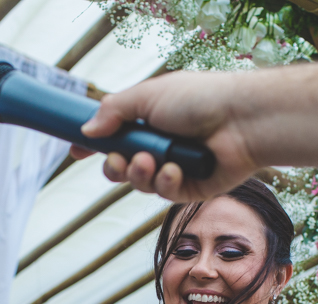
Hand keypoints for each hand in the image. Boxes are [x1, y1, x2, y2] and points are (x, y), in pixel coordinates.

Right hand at [76, 71, 260, 202]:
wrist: (242, 121)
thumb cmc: (200, 100)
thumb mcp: (148, 95)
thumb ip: (114, 111)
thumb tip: (87, 130)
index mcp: (149, 121)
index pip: (113, 136)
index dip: (94, 146)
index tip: (75, 152)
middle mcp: (159, 146)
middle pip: (120, 167)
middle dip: (113, 167)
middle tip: (117, 159)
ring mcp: (174, 168)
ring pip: (139, 183)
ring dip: (138, 173)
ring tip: (149, 161)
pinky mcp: (189, 189)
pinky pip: (163, 193)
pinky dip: (164, 182)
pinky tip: (175, 170)